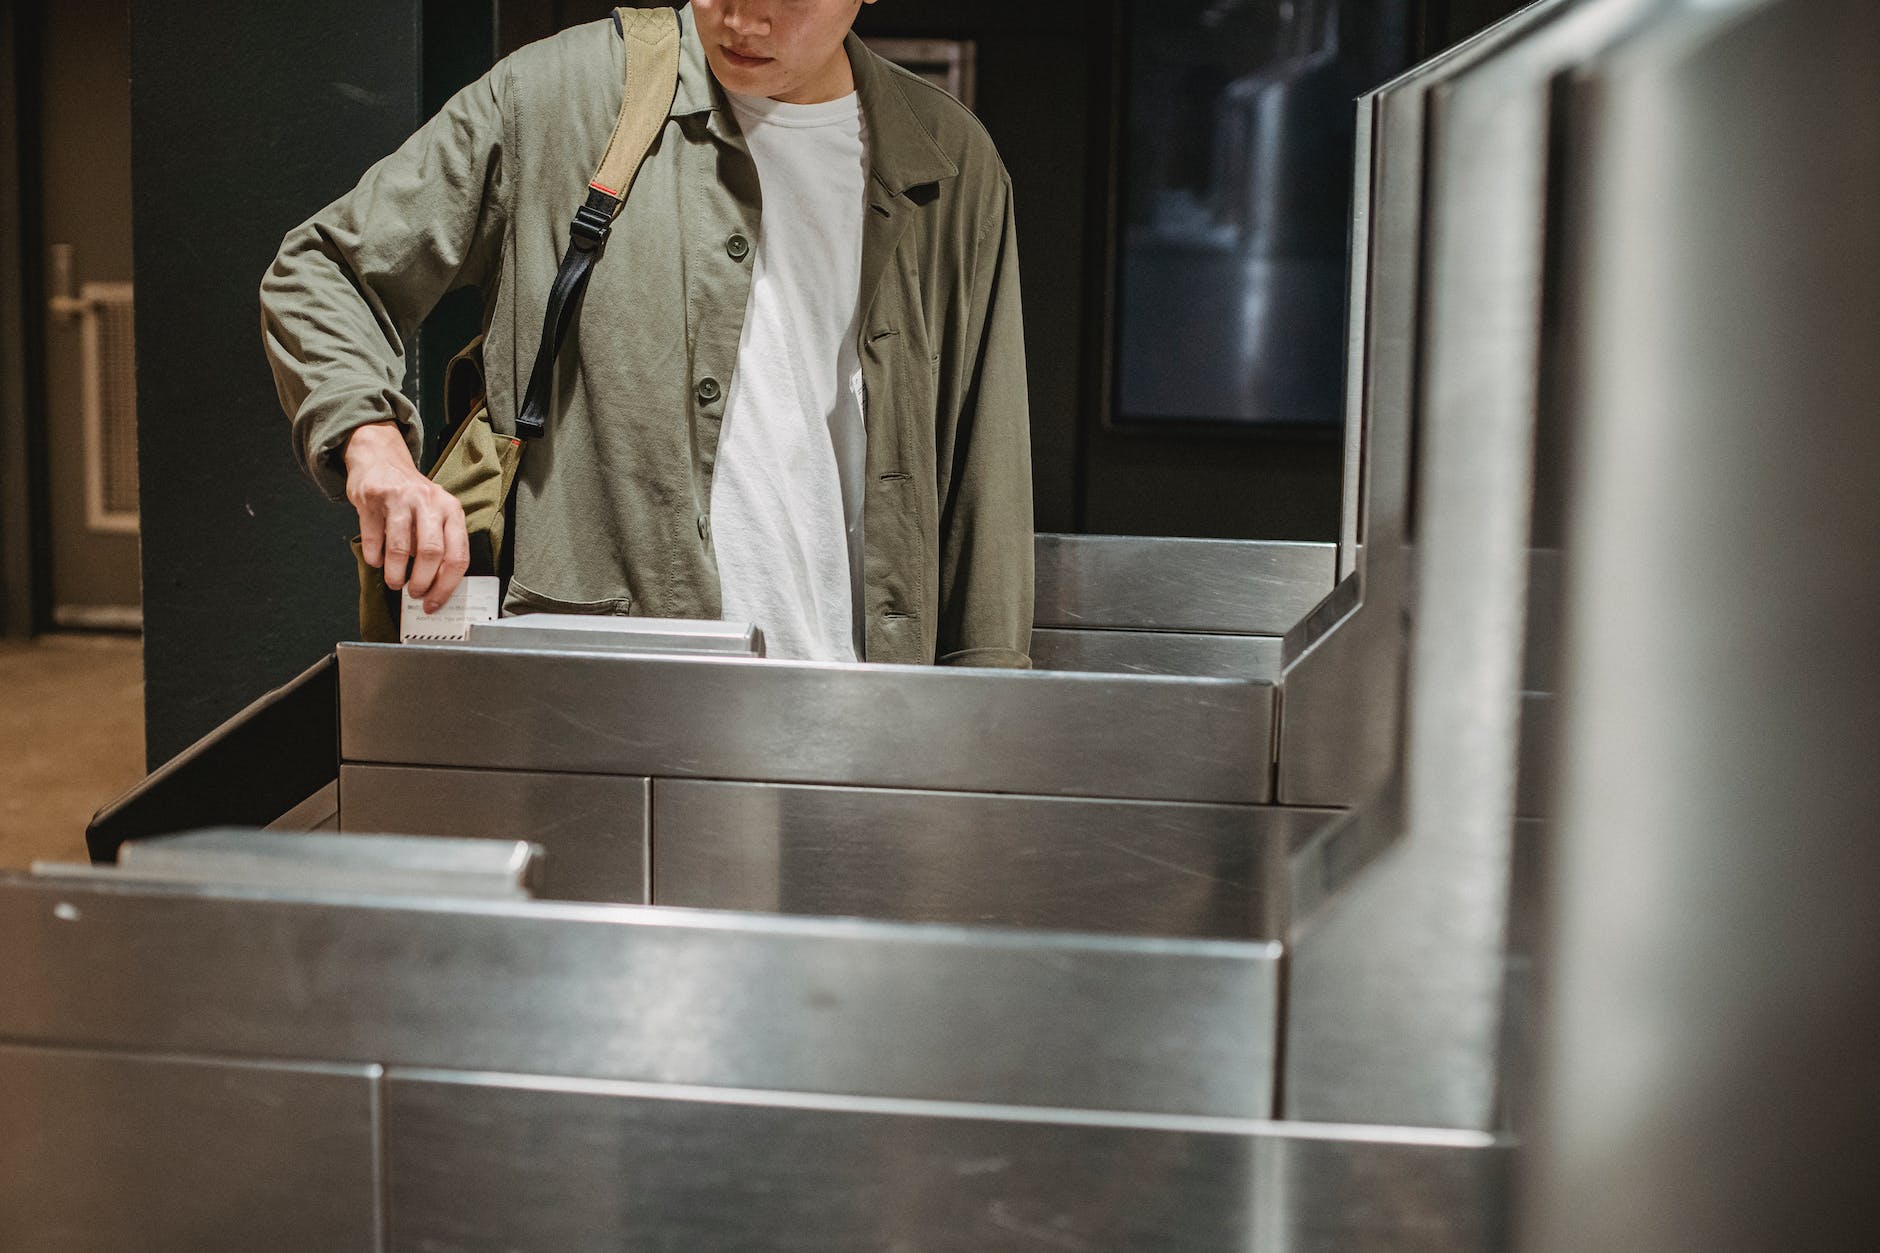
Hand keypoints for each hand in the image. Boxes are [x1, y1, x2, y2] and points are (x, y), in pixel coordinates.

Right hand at [343, 421, 468, 612]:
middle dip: (422, 582)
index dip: (446, 585)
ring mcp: (401, 498)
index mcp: (452, 510)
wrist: (381, 460)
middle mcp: (430, 502)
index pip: (457, 555)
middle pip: (432, 553)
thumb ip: (441, 543)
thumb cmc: (413, 496)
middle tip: (415, 593)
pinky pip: (373, 537)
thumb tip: (437, 586)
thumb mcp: (437, 513)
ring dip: (396, 574)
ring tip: (395, 582)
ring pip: (401, 548)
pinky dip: (375, 557)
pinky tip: (377, 561)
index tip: (434, 602)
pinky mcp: (373, 497)